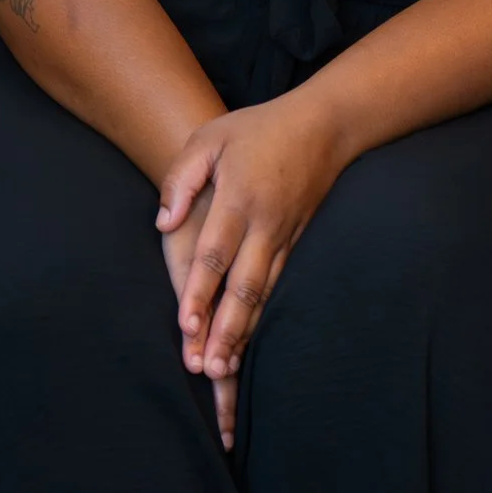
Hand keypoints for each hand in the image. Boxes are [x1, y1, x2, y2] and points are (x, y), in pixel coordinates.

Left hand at [155, 91, 352, 435]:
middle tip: (208, 368)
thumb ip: (181, 179)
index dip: (200, 291)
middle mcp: (265, 223)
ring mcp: (284, 235)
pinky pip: (276, 285)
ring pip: (262, 292)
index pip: (216, 253)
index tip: (186, 326)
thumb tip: (164, 222)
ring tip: (224, 369)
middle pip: (243, 285)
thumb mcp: (211, 138)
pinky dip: (261, 315)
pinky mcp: (295, 241)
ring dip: (243, 331)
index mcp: (241, 198)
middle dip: (225, 329)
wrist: (327, 124)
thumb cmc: (260, 128)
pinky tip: (247, 340)